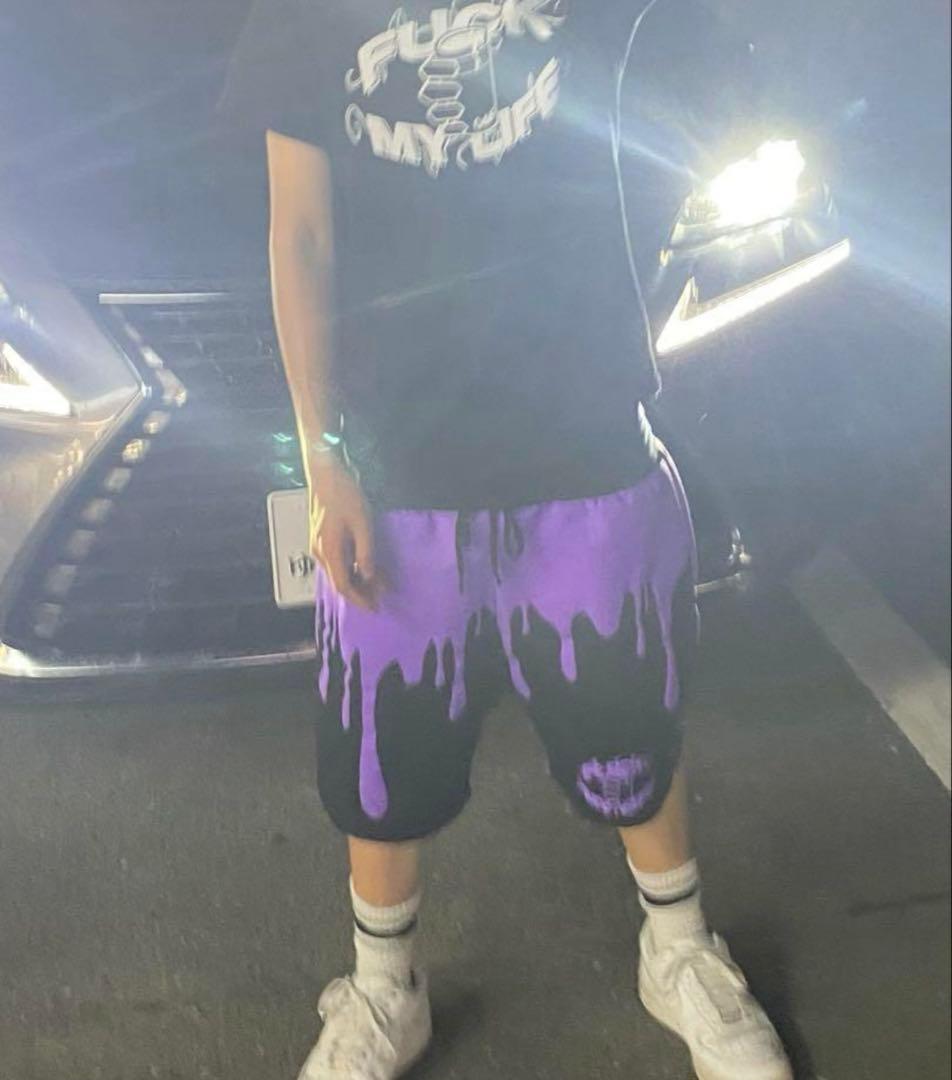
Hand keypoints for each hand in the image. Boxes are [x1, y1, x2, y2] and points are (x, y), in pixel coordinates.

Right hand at [306, 451, 382, 609]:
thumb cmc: (345, 495)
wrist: (325, 473)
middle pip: (340, 581)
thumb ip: (366, 552)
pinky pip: (338, 560)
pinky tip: (366, 565)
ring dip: (358, 579)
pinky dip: (353, 567)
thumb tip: (371, 577)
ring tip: (379, 583)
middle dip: (361, 592)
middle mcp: (321, 553)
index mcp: (329, 552)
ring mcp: (320, 545)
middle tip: (382, 597)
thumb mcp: (362, 524)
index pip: (343, 586)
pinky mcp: (323, 537)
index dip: (360, 599)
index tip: (376, 607)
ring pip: (339, 571)